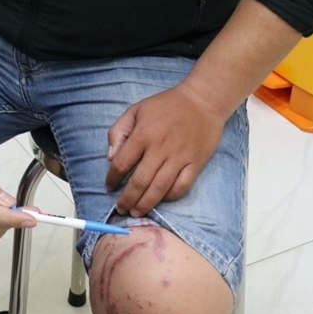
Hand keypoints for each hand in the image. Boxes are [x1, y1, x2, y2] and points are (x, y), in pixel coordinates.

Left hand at [104, 83, 229, 217]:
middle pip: (140, 182)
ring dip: (146, 204)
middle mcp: (160, 149)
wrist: (203, 101)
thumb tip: (110, 157)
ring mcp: (179, 157)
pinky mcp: (196, 163)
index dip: (112, 178)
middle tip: (121, 208)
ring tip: (137, 212)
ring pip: (160, 188)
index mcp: (143, 135)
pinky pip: (182, 186)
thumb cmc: (166, 105)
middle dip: (128, 199)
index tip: (109, 186)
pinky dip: (170, 197)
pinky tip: (161, 200)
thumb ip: (118, 132)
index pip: (121, 163)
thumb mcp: (136, 110)